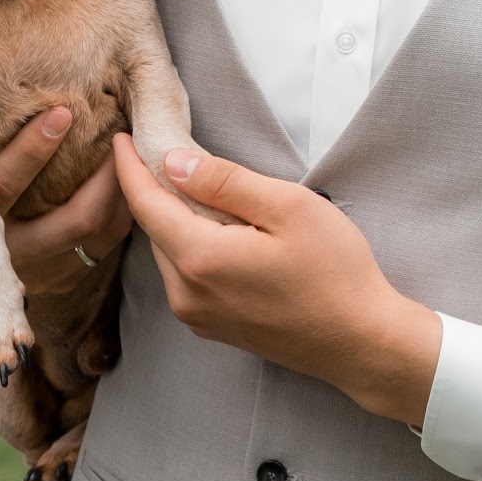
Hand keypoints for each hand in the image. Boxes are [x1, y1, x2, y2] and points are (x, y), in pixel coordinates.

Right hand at [0, 107, 131, 295]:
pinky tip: (139, 162)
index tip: (62, 112)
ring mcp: (40, 262)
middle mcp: (6, 246)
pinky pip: (109, 240)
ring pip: (96, 235)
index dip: (31, 152)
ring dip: (122, 192)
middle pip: (66, 222)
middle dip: (99, 179)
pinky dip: (127, 205)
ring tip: (140, 141)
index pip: (1, 186)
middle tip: (125, 130)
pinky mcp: (66, 266)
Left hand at [112, 134, 441, 424]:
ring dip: (174, 218)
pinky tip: (217, 227)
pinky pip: (186, 275)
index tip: (119, 137)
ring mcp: (198, 317)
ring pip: (170, 252)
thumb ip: (224, 182)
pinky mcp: (213, 328)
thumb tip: (173, 163)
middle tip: (159, 149)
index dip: (129, 167)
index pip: (146, 204)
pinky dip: (189, 245)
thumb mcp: (287, 207)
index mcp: (199, 258)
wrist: (362, 342)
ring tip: (192, 184)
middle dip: (152, 189)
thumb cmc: (335, 271)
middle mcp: (186, 294)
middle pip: (155, 228)